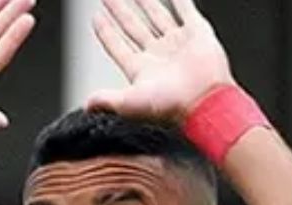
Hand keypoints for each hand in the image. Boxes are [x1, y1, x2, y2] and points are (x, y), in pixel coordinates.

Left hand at [88, 0, 235, 121]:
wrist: (205, 103)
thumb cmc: (170, 107)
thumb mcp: (129, 103)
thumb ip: (106, 100)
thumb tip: (87, 105)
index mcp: (140, 69)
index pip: (117, 46)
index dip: (106, 32)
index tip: (96, 18)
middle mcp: (158, 55)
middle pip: (133, 28)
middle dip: (120, 12)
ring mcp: (177, 44)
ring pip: (157, 17)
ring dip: (145, 3)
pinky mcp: (199, 35)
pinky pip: (186, 11)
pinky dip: (180, 0)